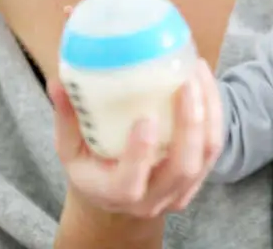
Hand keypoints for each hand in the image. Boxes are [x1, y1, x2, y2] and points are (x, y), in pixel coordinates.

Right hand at [49, 59, 221, 217]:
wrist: (120, 197)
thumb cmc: (93, 167)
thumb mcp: (71, 149)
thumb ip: (67, 118)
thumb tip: (57, 82)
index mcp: (116, 194)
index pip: (130, 183)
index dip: (140, 153)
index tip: (146, 119)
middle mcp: (153, 199)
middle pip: (181, 167)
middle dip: (189, 124)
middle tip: (184, 83)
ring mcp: (180, 190)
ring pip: (205, 153)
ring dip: (207, 111)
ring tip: (197, 72)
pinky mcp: (199, 176)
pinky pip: (214, 144)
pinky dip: (214, 111)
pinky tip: (205, 81)